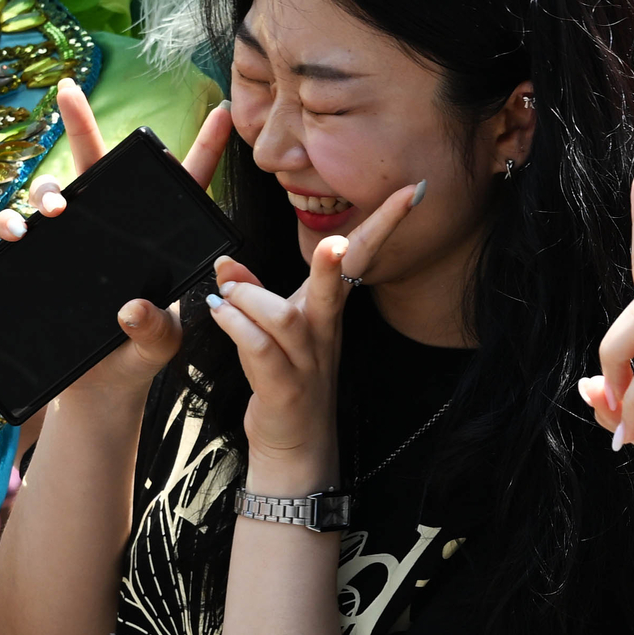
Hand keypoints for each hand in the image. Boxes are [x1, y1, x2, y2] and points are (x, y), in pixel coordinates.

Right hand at [0, 87, 238, 431]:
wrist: (101, 390)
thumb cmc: (141, 355)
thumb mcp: (160, 345)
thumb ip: (157, 330)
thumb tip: (132, 311)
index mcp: (157, 237)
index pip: (184, 186)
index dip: (204, 148)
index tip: (222, 109)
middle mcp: (113, 228)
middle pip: (100, 165)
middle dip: (80, 121)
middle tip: (68, 90)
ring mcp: (73, 242)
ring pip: (54, 192)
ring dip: (47, 189)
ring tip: (55, 209)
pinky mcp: (39, 264)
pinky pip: (18, 232)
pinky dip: (11, 225)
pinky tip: (14, 234)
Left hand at [208, 181, 421, 479]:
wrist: (296, 444)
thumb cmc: (287, 378)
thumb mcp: (277, 331)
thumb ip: (251, 294)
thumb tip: (227, 265)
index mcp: (329, 310)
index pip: (362, 257)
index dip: (387, 223)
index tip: (414, 190)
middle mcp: (324, 331)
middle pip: (337, 287)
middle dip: (336, 263)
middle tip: (336, 242)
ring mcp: (307, 362)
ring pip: (285, 318)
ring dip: (250, 298)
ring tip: (226, 293)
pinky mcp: (284, 389)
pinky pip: (260, 350)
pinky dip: (235, 326)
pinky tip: (218, 313)